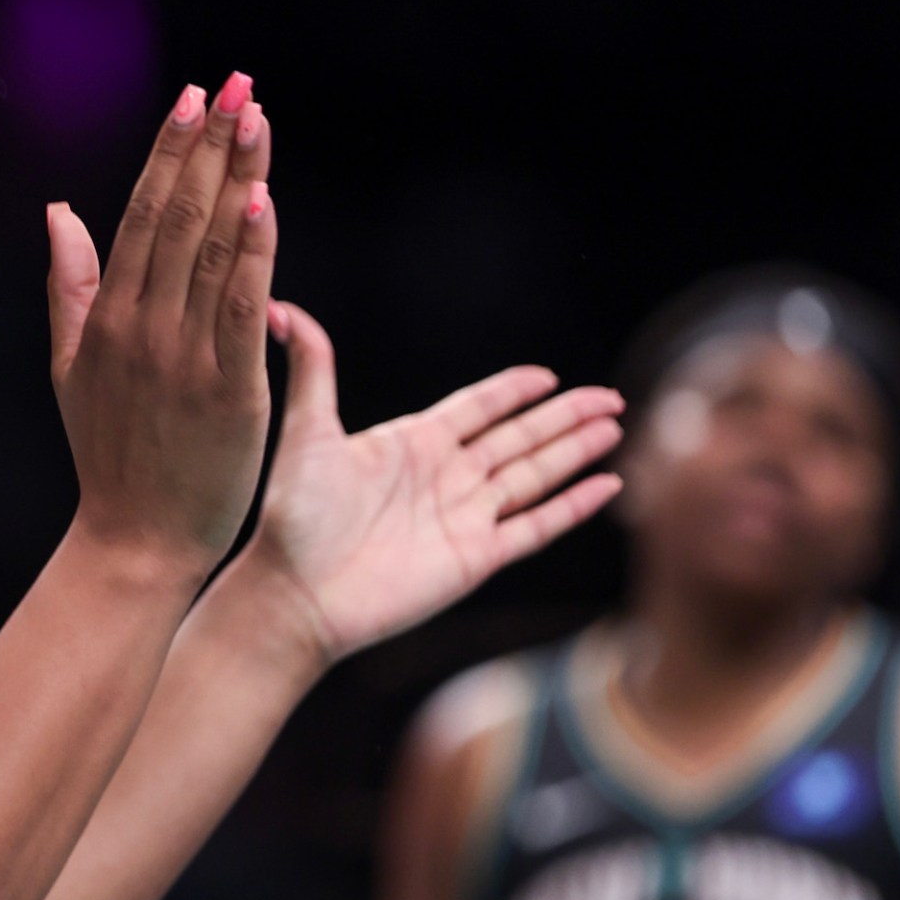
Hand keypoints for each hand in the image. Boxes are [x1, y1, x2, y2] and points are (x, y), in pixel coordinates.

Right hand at [46, 76, 279, 568]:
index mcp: (106, 317)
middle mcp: (143, 327)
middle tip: (236, 83)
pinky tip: (264, 202)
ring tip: (256, 118)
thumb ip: (69, 286)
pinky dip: (254, 253)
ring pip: (213, 250)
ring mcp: (185, 356)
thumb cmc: (110, 453)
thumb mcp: (71, 367)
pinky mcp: (230, 390)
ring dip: (238, 177)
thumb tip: (59, 210)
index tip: (194, 95)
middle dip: (209, 144)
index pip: (141, 213)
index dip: (169, 150)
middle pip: (178, 216)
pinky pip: (243, 308)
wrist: (136, 539)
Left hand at [235, 303, 622, 661]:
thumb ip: (312, 369)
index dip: (513, 391)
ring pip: (535, 476)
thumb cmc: (293, 516)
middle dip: (565, 417)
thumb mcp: (307, 431)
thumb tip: (283, 307)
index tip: (548, 376)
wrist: (296, 593)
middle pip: (520, 438)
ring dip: (575, 452)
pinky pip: (536, 526)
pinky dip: (572, 507)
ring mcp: (464, 518)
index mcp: (413, 443)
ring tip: (616, 427)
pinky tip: (606, 486)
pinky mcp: (475, 558)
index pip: (477, 408)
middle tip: (610, 397)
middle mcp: (445, 477)